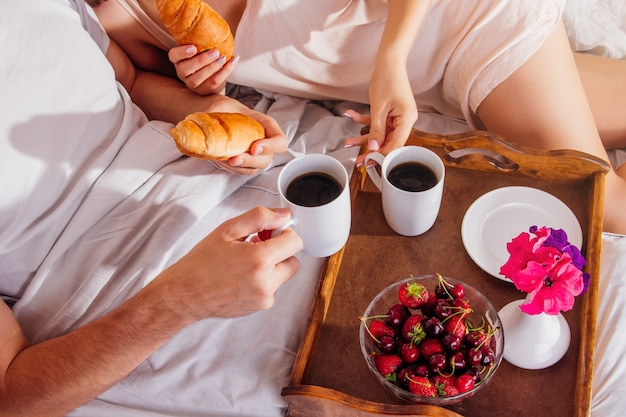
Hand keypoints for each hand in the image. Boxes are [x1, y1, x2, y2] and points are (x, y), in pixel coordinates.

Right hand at [163, 207, 302, 319]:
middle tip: (257, 246)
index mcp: (259, 260)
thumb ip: (260, 218)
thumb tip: (283, 215)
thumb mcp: (228, 230)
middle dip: (280, 251)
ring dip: (272, 266)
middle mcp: (266, 282)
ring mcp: (265, 298)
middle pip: (294, 260)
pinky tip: (242, 276)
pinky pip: (273, 288)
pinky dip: (264, 280)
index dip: (284, 233)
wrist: (185, 294)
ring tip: (245, 262)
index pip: (295, 242)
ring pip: (283, 275)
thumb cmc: (202, 262)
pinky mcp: (260, 307)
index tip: (269, 233)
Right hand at [169, 44, 238, 94]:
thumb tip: (209, 22)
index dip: (181, 53)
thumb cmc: (206, 57)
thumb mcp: (200, 48)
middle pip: (185, 69)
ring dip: (212, 67)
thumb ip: (200, 40)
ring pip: (198, 78)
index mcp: (178, 60)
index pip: (173, 56)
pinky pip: (214, 82)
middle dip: (201, 60)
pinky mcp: (205, 90)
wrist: (214, 77)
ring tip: (223, 57)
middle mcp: (182, 73)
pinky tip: (232, 61)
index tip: (193, 48)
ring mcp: (192, 84)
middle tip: (215, 52)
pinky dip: (225, 71)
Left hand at [206, 96, 289, 174]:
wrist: (215, 116)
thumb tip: (205, 118)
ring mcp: (255, 154)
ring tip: (225, 160)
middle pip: (268, 158)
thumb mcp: (221, 104)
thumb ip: (215, 111)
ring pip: (255, 167)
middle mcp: (264, 141)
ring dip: (241, 167)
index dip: (271, 146)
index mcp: (265, 125)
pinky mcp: (244, 162)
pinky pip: (243, 170)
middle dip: (251, 161)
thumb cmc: (224, 108)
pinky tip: (221, 161)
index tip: (254, 147)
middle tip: (235, 159)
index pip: (280, 140)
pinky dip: (232, 168)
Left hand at [345, 65, 417, 165]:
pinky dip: (363, 121)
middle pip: (388, 142)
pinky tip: (350, 115)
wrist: (388, 61)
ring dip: (364, 136)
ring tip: (348, 141)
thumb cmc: (387, 80)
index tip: (370, 163)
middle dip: (371, 149)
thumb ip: (376, 130)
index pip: (396, 145)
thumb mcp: (379, 108)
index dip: (383, 156)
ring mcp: (396, 117)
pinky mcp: (389, 113)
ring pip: (379, 133)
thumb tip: (373, 148)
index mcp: (407, 120)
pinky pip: (376, 122)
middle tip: (358, 161)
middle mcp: (404, 121)